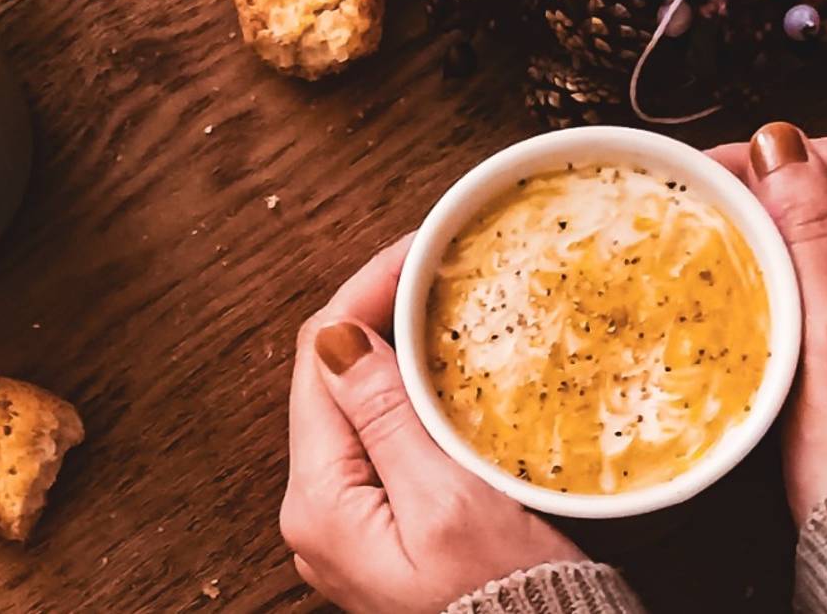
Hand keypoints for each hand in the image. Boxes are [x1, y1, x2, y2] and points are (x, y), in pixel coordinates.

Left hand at [280, 236, 584, 613]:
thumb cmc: (506, 606)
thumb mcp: (448, 503)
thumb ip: (384, 417)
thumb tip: (335, 337)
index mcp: (319, 502)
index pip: (320, 359)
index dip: (365, 293)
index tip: (418, 248)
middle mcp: (319, 510)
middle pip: (332, 376)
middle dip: (379, 311)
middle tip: (437, 263)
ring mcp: (349, 519)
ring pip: (358, 400)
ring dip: (396, 346)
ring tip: (445, 297)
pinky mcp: (383, 524)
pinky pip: (383, 435)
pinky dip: (410, 389)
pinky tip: (447, 365)